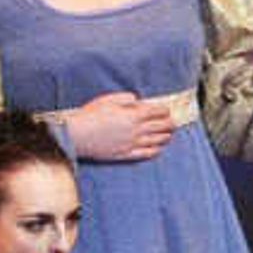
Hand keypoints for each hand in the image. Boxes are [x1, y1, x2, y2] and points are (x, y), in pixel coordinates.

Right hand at [60, 92, 178, 163]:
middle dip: (169, 123)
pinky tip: (158, 149)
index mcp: (132, 115)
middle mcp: (136, 130)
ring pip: (155, 141)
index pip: (155, 112)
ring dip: (165, 137)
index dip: (164, 110)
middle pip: (159, 126)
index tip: (168, 109)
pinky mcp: (125, 154)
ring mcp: (132, 143)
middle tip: (175, 122)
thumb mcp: (107, 100)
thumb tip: (137, 100)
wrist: (78, 135)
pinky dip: (154, 151)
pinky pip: (145, 153)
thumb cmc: (90, 115)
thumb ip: (125, 98)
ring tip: (170, 135)